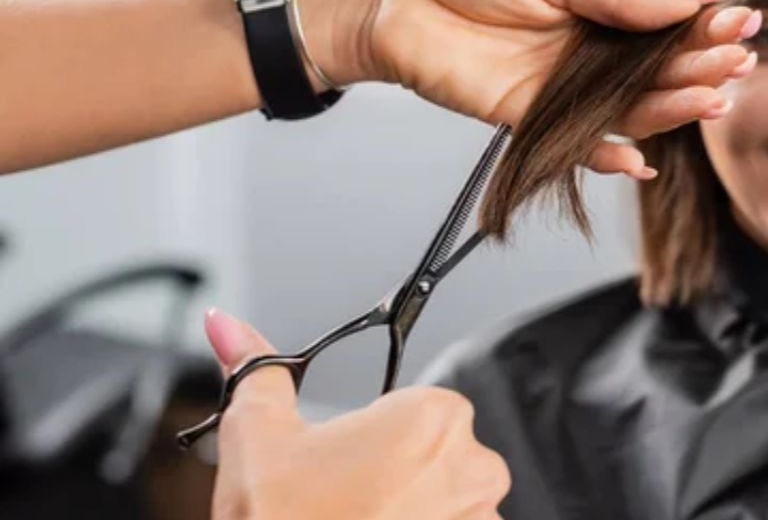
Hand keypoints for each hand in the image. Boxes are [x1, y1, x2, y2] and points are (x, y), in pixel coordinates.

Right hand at [204, 309, 509, 519]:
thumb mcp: (256, 436)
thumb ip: (254, 369)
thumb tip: (227, 326)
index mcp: (433, 417)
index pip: (417, 409)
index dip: (376, 438)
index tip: (346, 463)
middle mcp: (474, 466)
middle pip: (438, 456)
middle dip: (398, 476)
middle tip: (345, 501)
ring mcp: (481, 518)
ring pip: (450, 503)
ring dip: (415, 512)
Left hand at [296, 0, 760, 178]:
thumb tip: (688, 3)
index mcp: (596, 9)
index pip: (662, 25)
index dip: (701, 27)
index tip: (739, 23)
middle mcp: (586, 53)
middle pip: (655, 71)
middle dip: (699, 67)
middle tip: (738, 64)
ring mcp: (562, 90)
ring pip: (628, 109)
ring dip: (670, 109)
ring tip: (710, 101)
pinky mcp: (529, 121)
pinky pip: (580, 145)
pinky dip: (609, 158)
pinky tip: (642, 161)